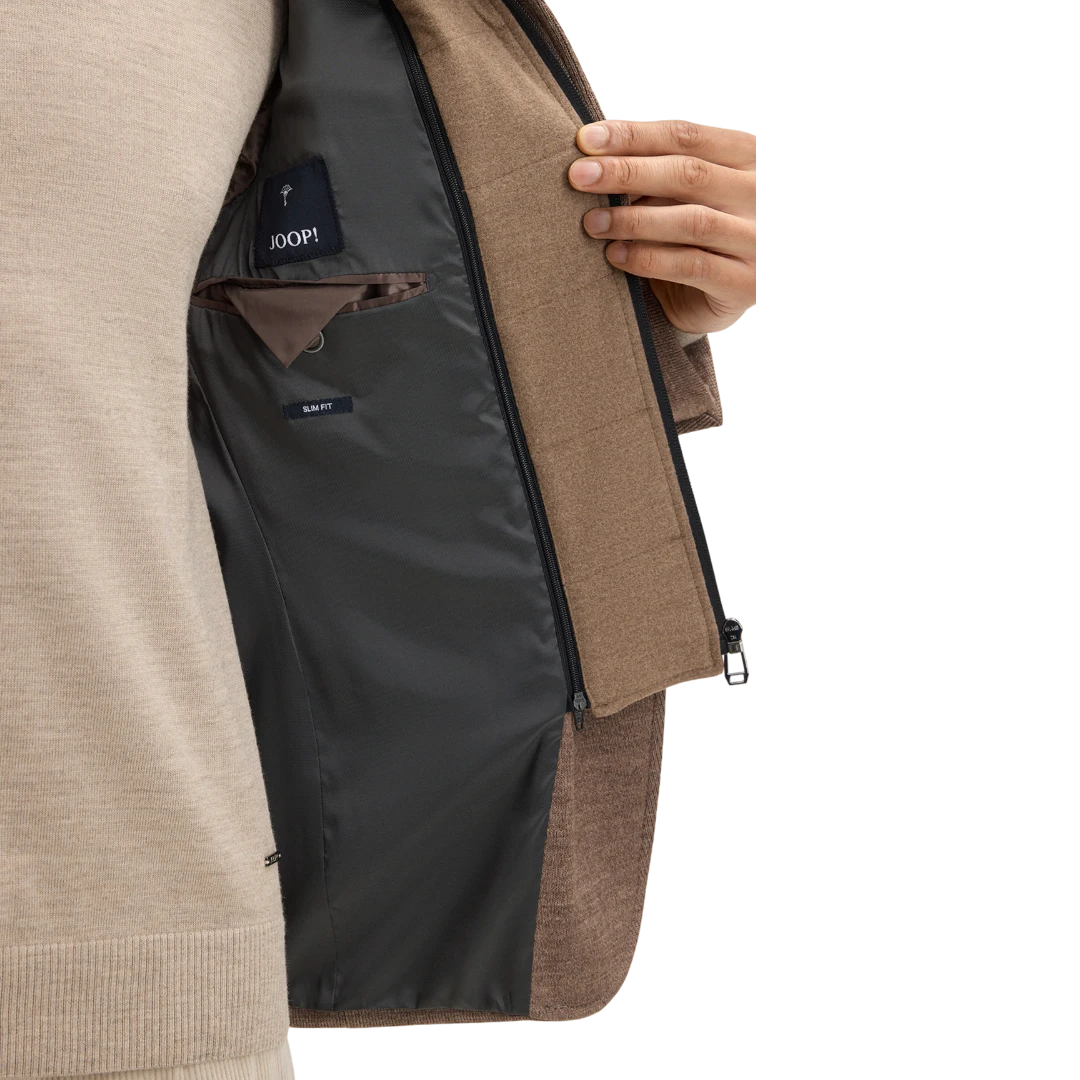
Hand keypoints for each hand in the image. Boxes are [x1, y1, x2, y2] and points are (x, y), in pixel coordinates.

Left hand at [569, 119, 756, 333]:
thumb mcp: (682, 195)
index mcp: (746, 159)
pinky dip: (649, 258)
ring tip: (591, 222)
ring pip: (690, 221)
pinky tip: (615, 255)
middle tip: (579, 176)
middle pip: (688, 173)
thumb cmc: (695, 237)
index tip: (586, 139)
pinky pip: (691, 266)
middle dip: (626, 172)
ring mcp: (754, 240)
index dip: (634, 135)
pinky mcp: (742, 283)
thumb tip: (593, 156)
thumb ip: (656, 173)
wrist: (721, 300)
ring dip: (633, 219)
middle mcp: (756, 195)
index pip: (687, 136)